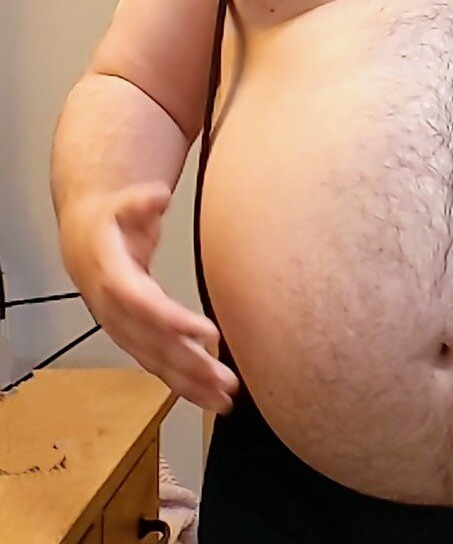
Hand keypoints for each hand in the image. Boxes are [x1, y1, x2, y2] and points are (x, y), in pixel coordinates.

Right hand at [59, 182, 237, 412]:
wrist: (84, 240)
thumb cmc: (111, 222)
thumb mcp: (123, 203)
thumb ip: (140, 202)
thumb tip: (157, 195)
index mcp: (112, 277)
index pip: (144, 305)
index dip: (174, 321)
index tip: (208, 332)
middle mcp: (115, 312)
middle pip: (155, 343)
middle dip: (191, 365)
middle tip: (226, 380)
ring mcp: (124, 330)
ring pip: (158, 362)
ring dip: (192, 384)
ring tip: (225, 400)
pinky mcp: (135, 340)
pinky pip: (159, 367)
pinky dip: (185, 386)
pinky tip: (211, 400)